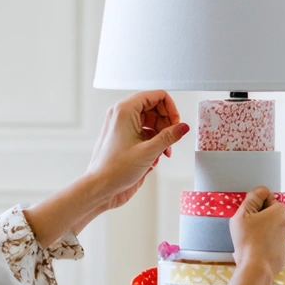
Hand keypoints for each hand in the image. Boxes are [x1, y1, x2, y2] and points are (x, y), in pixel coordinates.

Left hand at [84, 92, 189, 214]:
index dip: (170, 109)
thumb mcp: (148, 152)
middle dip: (167, 124)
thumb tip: (183, 127)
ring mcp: (122, 127)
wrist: (100, 188)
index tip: (177, 124)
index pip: (155, 96)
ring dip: (162, 136)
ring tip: (164, 152)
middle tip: (172, 140)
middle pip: (154, 108)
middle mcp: (122, 115)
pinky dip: (153, 143)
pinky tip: (155, 158)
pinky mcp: (124, 139)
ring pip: (151, 122)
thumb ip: (169, 137)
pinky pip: (144, 133)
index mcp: (125, 110)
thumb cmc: (115, 170)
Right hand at [229, 186, 284, 278]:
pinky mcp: (284, 254)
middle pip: (273, 215)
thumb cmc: (248, 239)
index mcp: (279, 212)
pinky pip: (274, 245)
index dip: (256, 206)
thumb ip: (252, 198)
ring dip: (265, 232)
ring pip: (274, 230)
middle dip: (262, 219)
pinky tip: (257, 251)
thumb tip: (262, 190)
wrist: (256, 267)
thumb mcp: (243, 214)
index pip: (268, 199)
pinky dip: (267, 246)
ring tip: (252, 241)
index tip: (249, 216)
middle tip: (248, 228)